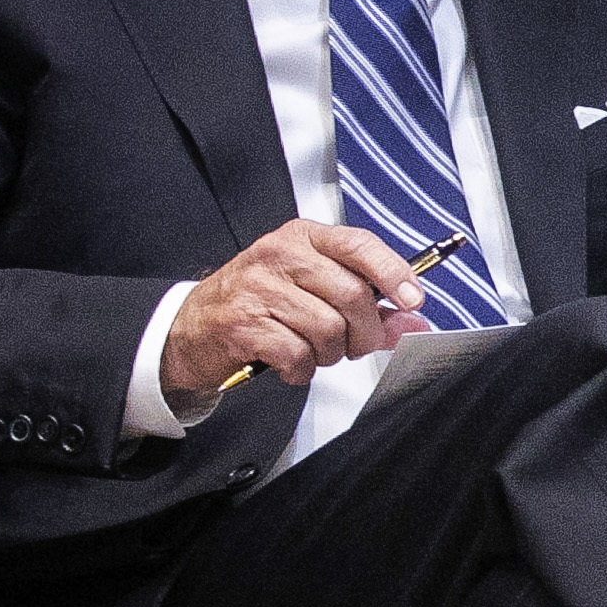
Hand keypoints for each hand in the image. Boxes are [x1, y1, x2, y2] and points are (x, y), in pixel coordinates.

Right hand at [160, 221, 431, 404]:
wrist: (192, 327)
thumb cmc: (260, 302)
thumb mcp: (314, 289)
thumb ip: (367, 302)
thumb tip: (413, 321)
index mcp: (302, 237)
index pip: (359, 245)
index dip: (394, 272)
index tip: (413, 299)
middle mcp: (279, 255)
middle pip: (351, 294)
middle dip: (365, 331)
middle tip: (356, 344)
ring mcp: (257, 289)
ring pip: (328, 329)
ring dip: (332, 354)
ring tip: (315, 351)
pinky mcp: (241, 324)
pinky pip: (298, 355)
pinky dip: (303, 369)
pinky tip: (292, 363)